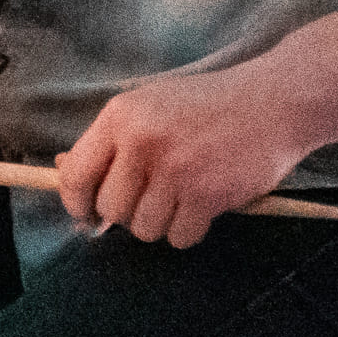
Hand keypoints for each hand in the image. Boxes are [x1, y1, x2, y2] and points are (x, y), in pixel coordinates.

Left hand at [52, 66, 317, 248]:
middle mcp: (142, 141)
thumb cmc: (209, 105)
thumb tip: (62, 172)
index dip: (77, 203)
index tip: (89, 213)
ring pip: (143, 228)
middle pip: (110, 210)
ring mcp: (175, 168)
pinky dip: (190, 230)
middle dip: (127, 214)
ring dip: (161, 223)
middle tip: (153, 199)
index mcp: (120, 116)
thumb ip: (110, 140)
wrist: (275, 100)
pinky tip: (204, 205)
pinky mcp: (208, 194)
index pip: (75, 176)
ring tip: (182, 197)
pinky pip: (180, 237)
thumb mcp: (150, 106)